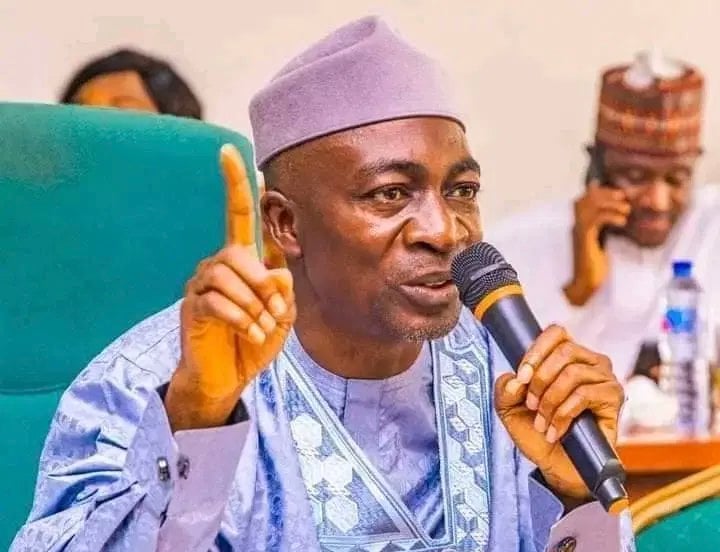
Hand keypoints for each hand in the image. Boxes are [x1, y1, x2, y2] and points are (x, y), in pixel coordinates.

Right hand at [165, 144, 295, 430]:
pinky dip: (240, 320)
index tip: (229, 150)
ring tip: (260, 328)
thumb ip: (284, 292)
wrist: (228, 377)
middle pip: (239, 251)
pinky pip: (216, 301)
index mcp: (243, 259)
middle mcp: (219, 263)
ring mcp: (202, 283)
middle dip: (263, 284)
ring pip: (229, 277)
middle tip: (274, 313)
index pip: (238, 213)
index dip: (236, 184)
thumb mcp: (282, 317)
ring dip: (253, 306)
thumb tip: (276, 273)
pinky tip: (247, 334)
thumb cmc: (255, 341)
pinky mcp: (192, 305)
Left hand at [495, 325, 623, 499]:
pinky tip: (555, 431)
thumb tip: (515, 379)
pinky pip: (585, 395)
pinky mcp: (614, 398)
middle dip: (540, 380)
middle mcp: (590, 361)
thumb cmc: (537, 431)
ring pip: (573, 374)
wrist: (557, 465)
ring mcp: (605, 378)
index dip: (536, 351)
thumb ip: (505, 388)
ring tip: (542, 422)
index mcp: (567, 356)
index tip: (521, 378)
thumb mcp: (509, 407)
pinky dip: (563, 414)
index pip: (556, 332)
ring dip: (550, 401)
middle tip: (530, 405)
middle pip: (564, 351)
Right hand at [563, 181, 629, 305]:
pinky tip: (622, 221)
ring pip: (589, 206)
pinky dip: (610, 216)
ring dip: (610, 203)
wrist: (586, 286)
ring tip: (625, 210)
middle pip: (585, 199)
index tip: (618, 194)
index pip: (585, 199)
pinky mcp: (584, 239)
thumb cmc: (595, 268)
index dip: (600, 192)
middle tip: (623, 197)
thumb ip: (606, 229)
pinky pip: (595, 219)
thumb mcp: (603, 243)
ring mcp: (579, 232)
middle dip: (605, 194)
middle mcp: (576, 226)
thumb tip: (619, 217)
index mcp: (580, 226)